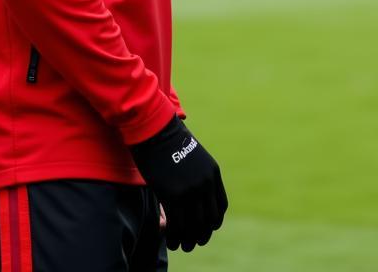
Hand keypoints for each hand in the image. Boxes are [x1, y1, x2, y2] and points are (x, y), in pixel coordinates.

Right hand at [130, 116, 226, 251]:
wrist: (156, 131)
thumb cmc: (171, 143)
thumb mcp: (194, 159)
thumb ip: (197, 178)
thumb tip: (194, 200)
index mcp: (213, 174)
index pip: (220, 207)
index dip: (213, 222)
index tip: (206, 228)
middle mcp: (205, 184)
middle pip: (208, 220)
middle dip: (202, 235)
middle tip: (194, 243)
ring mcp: (190, 190)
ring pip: (193, 226)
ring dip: (188, 240)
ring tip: (182, 246)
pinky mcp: (172, 194)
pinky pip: (177, 224)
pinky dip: (174, 236)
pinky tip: (170, 241)